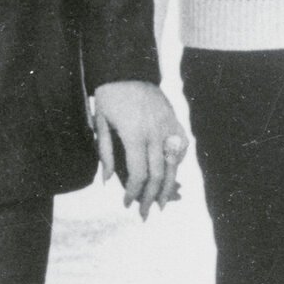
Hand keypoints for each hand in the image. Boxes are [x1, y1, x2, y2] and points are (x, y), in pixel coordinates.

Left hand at [91, 80, 184, 218]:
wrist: (128, 69)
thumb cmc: (109, 97)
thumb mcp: (100, 124)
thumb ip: (105, 154)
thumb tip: (108, 182)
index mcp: (134, 134)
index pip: (138, 174)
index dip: (134, 193)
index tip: (127, 204)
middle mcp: (155, 133)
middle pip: (158, 175)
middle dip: (151, 198)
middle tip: (145, 214)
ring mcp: (169, 126)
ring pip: (174, 165)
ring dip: (169, 188)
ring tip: (162, 204)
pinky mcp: (176, 121)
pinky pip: (182, 147)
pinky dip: (178, 164)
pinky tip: (171, 176)